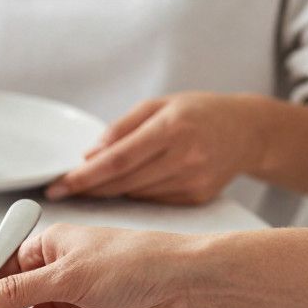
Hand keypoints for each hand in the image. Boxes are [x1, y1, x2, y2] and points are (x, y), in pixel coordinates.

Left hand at [47, 92, 263, 204]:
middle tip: (62, 190)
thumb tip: (88, 156)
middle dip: (88, 188)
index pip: (117, 160)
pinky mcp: (197, 198)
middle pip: (122, 182)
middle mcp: (185, 157)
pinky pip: (153, 202)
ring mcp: (193, 181)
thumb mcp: (158, 105)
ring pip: (135, 195)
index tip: (57, 186)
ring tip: (96, 183)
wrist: (249, 130)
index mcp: (172, 128)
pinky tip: (134, 183)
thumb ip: (120, 129)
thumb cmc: (198, 113)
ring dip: (110, 192)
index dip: (84, 177)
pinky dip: (135, 195)